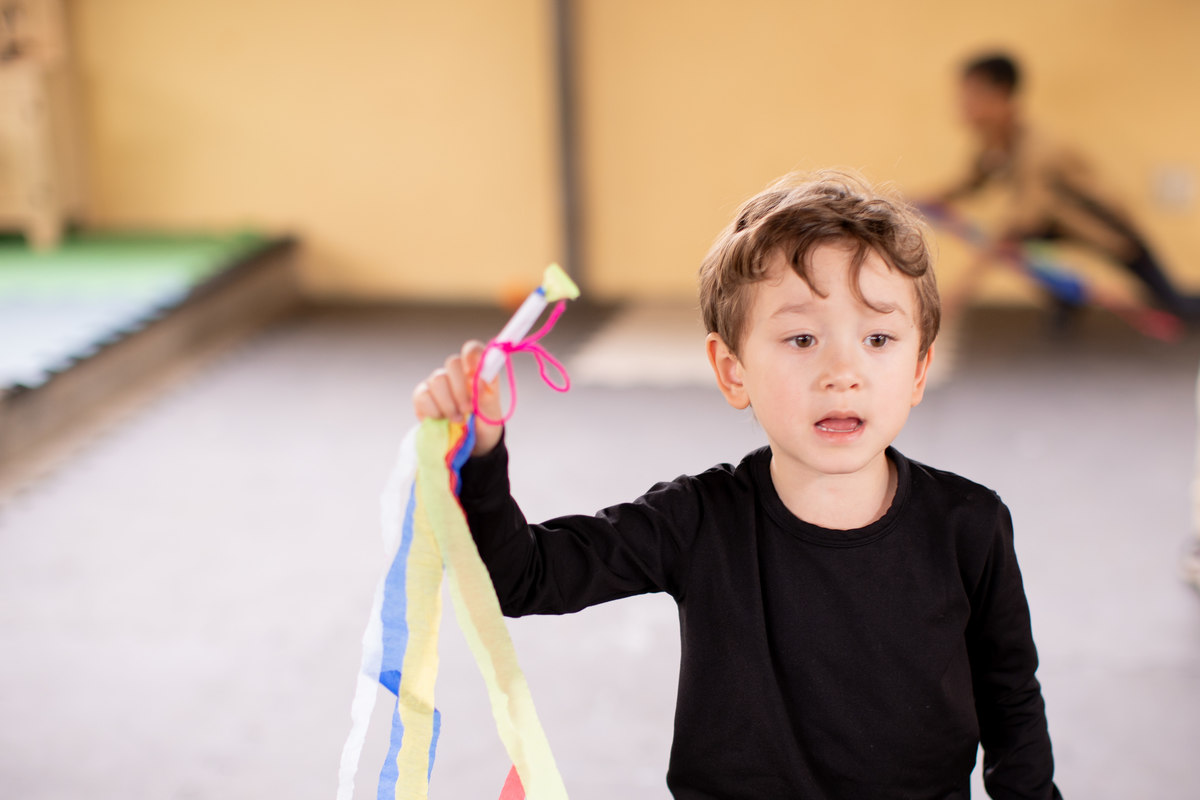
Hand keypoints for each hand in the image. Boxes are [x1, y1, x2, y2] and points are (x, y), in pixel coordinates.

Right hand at [412, 340, 502, 455]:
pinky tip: (441, 419)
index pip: (472, 350)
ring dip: (449, 403)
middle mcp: (456, 373)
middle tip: (468, 409)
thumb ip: (487, 391)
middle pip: (452, 363)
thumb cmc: (484, 423)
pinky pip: (423, 395)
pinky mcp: (422, 397)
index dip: (472, 355)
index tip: (473, 371)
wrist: (471, 445)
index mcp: (477, 371)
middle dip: (460, 388)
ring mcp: (438, 383)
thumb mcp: (492, 411)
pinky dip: (433, 410)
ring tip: (457, 419)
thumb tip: (480, 377)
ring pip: (437, 379)